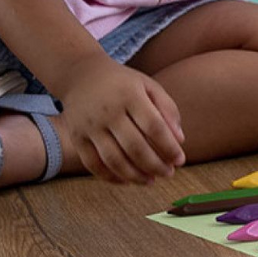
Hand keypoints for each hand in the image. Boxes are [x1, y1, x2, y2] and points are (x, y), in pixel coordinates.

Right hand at [56, 57, 185, 183]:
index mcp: (130, 95)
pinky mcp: (77, 137)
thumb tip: (180, 140)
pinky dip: (111, 177)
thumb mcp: (149, 86)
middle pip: (135, 147)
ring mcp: (90, 126)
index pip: (154, 126)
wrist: (82, 75)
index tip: (180, 160)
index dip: (169, 147)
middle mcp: (108, 111)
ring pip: (113, 160)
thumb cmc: (124, 83)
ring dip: (135, 175)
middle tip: (169, 173)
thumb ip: (167, 109)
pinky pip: (93, 164)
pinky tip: (127, 180)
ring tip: (151, 180)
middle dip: (155, 165)